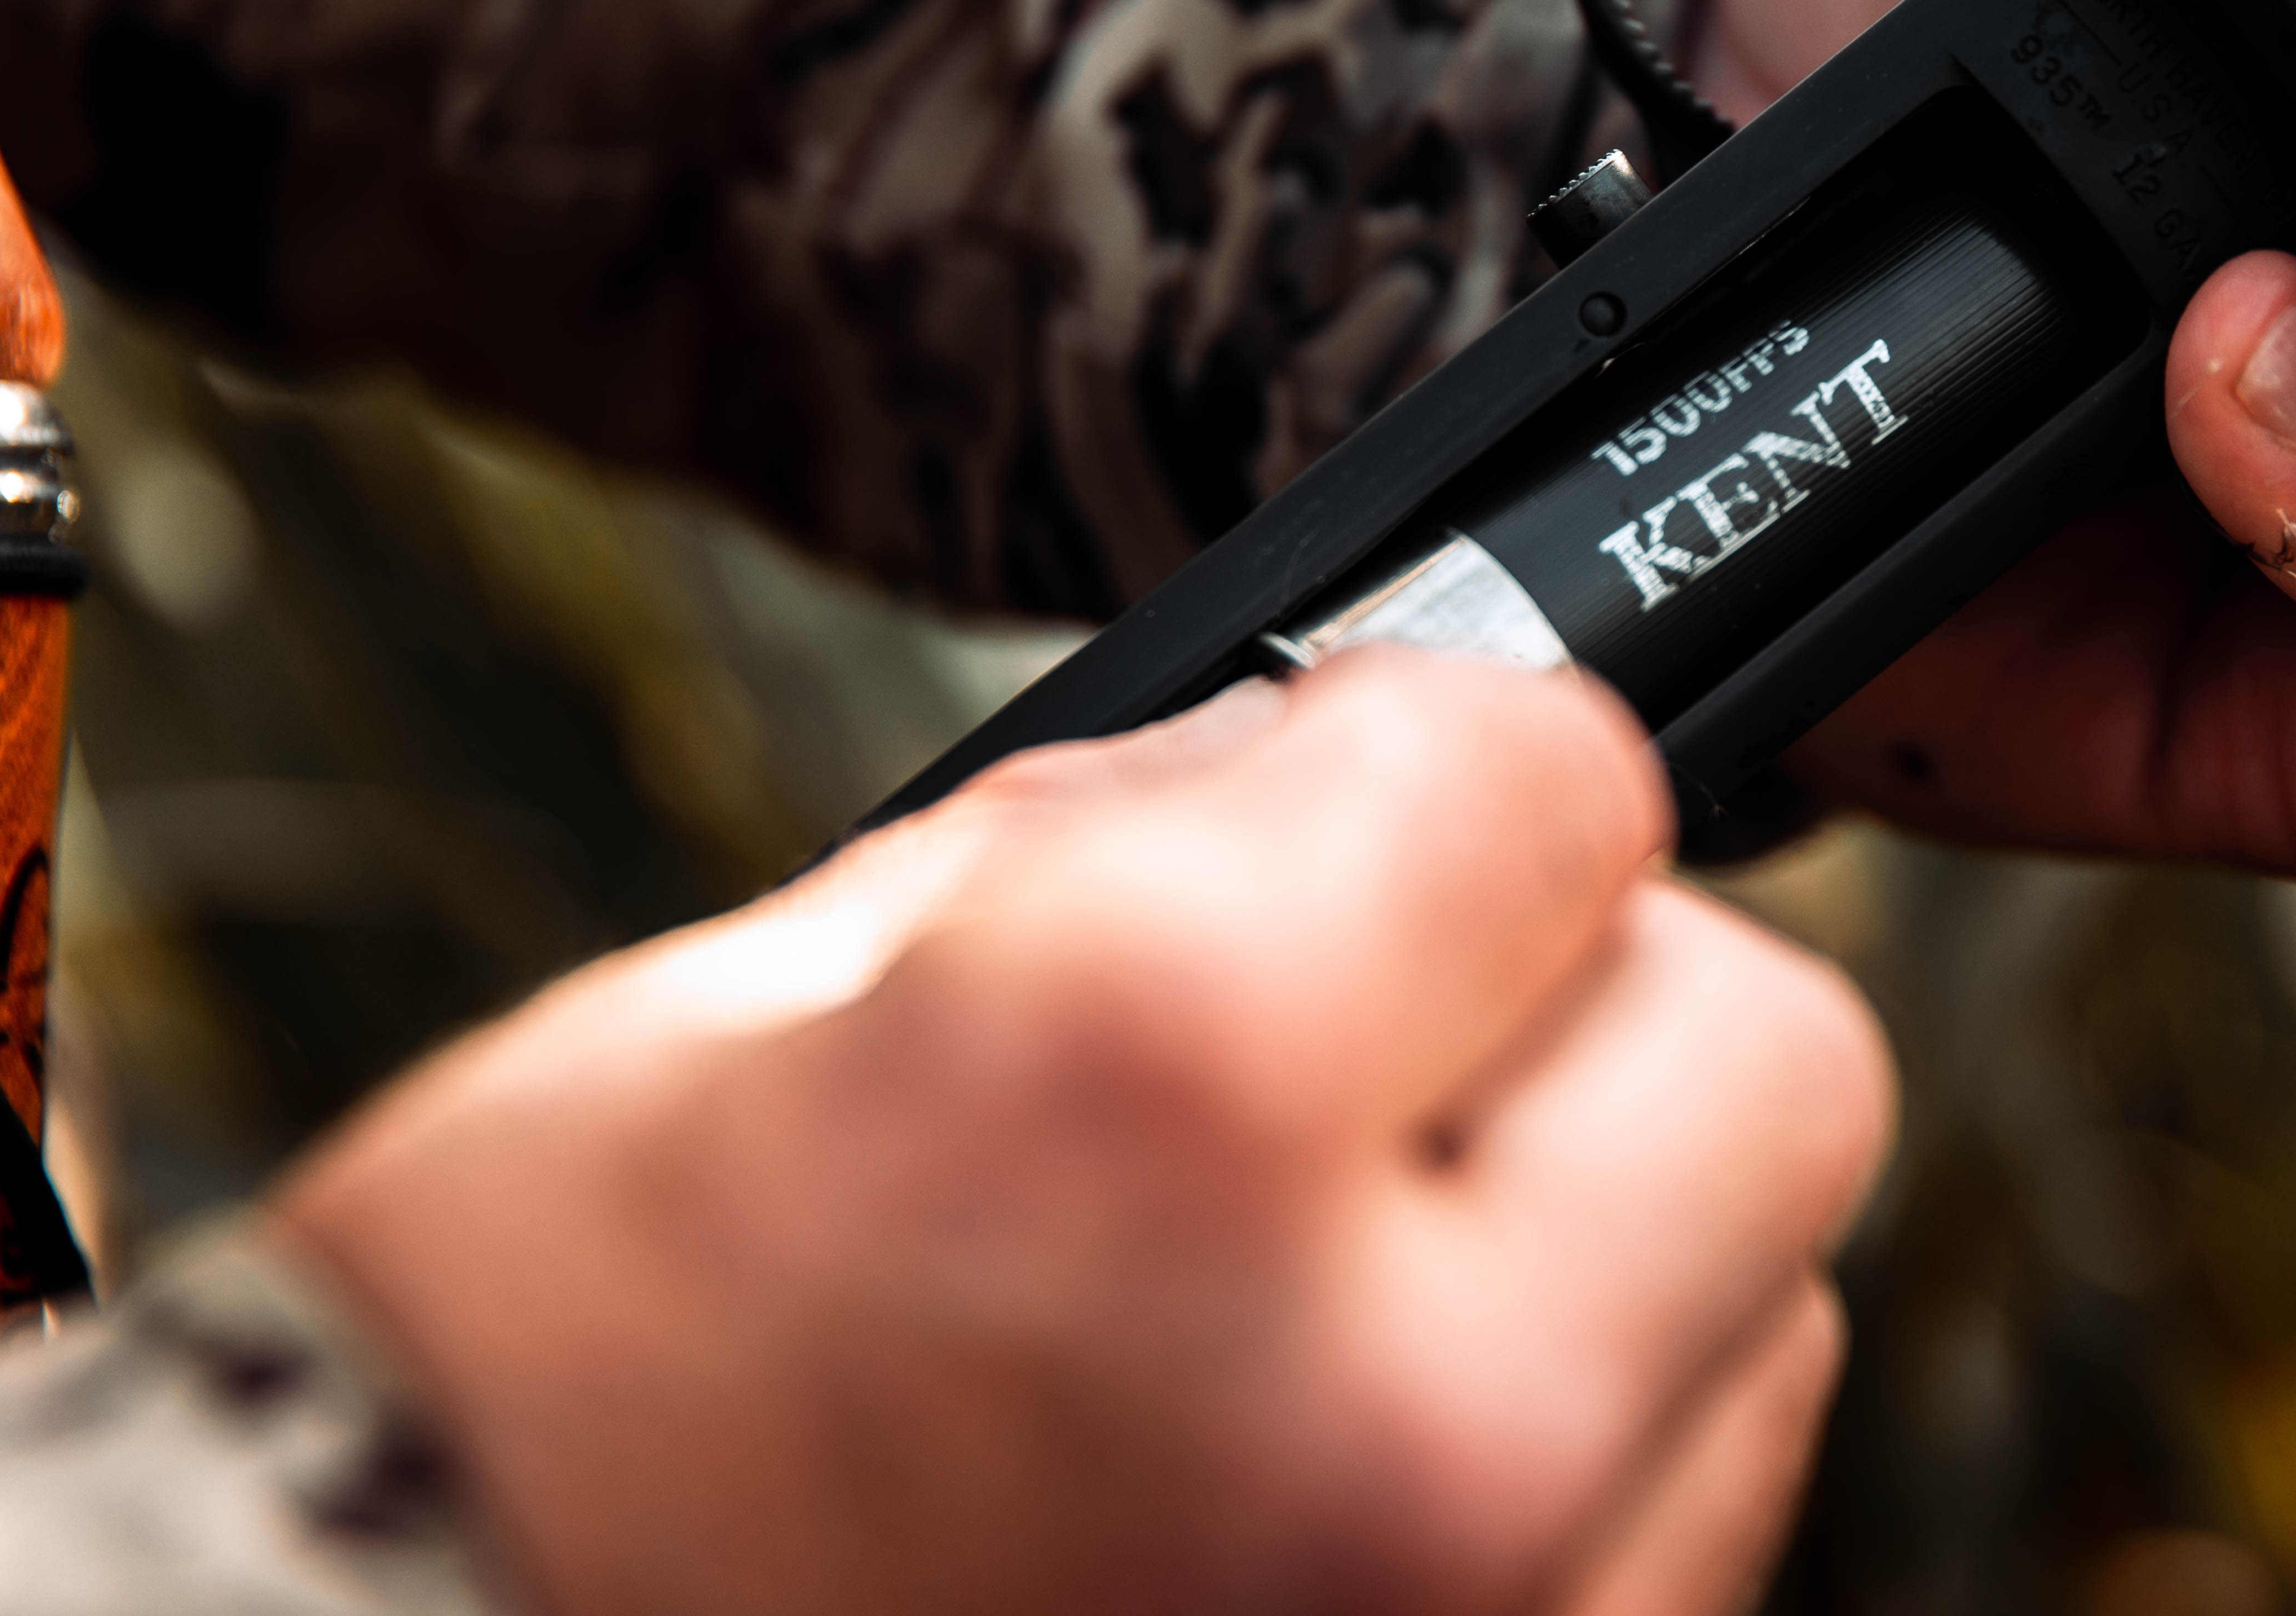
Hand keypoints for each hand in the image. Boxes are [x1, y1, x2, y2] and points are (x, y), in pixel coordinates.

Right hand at [275, 652, 1892, 1615]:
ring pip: (1761, 1318)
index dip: (1444, 760)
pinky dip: (1561, 1457)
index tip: (1368, 795)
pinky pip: (1678, 1536)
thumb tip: (1345, 773)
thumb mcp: (774, 990)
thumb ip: (1138, 851)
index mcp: (1164, 1094)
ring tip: (1324, 1284)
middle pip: (1770, 1057)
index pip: (1563, 775)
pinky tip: (1332, 1452)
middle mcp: (1386, 1408)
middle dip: (1590, 1003)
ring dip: (1596, 1247)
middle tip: (1391, 1040)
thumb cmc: (525, 1399)